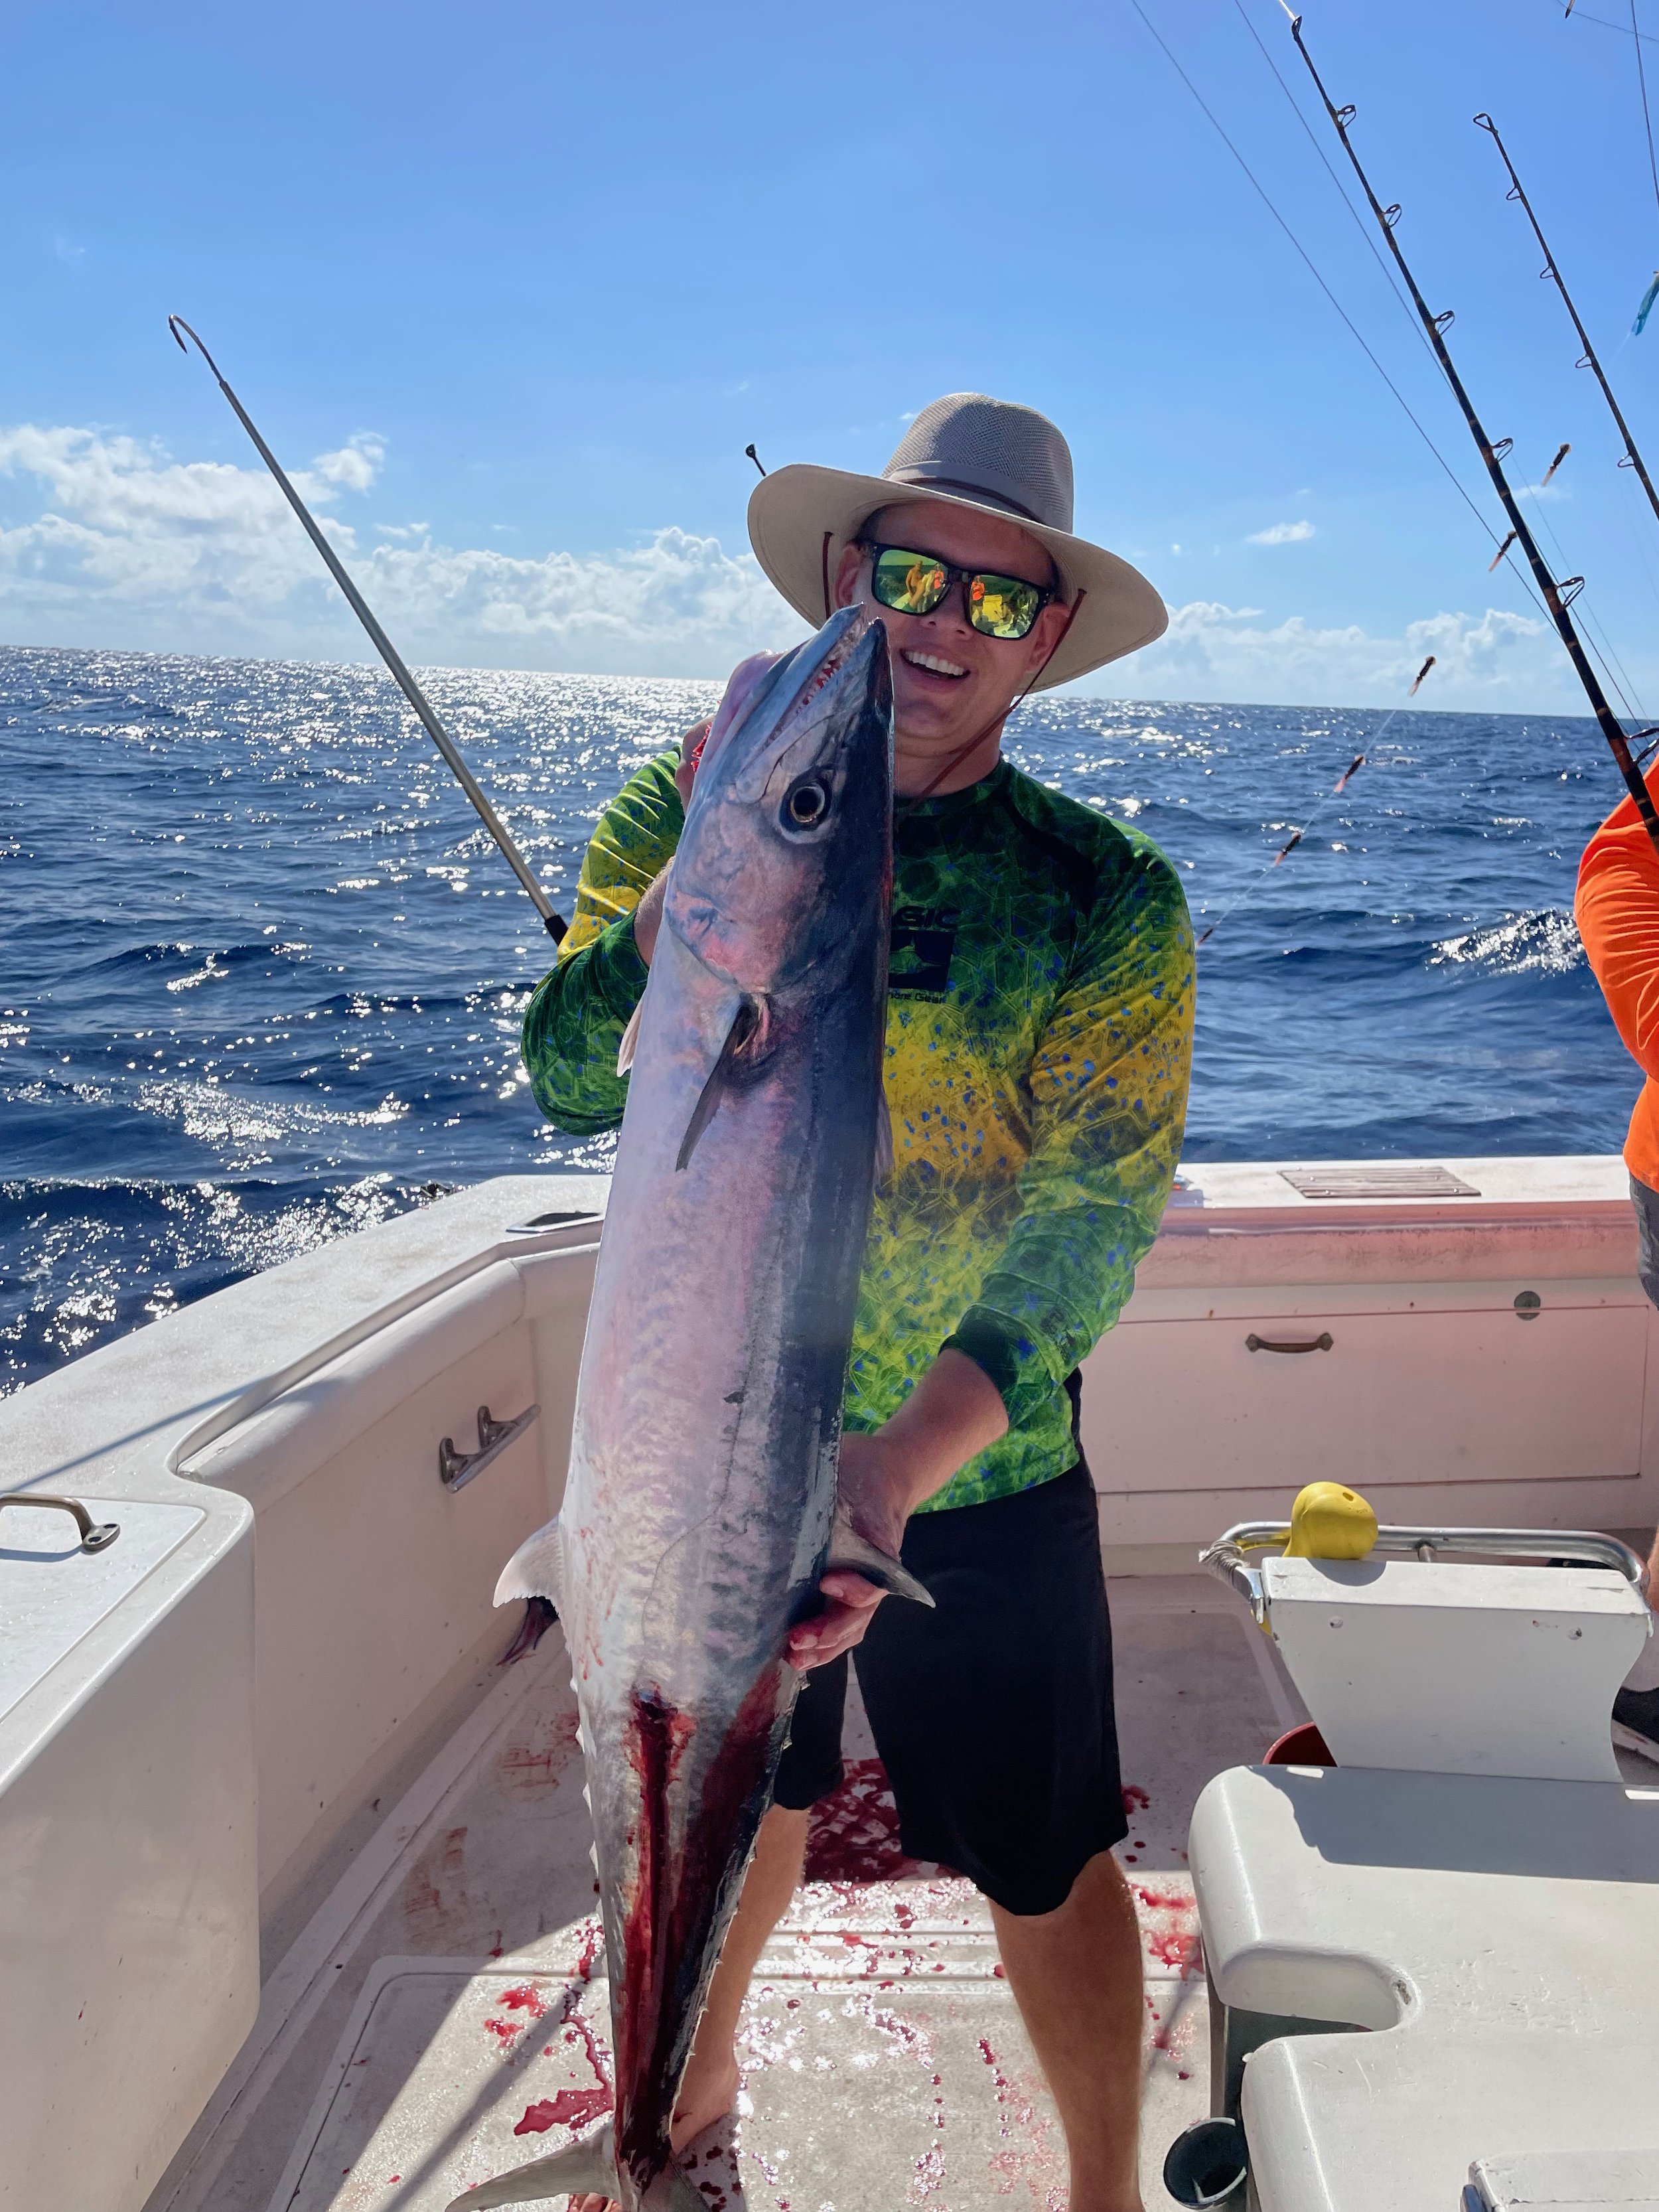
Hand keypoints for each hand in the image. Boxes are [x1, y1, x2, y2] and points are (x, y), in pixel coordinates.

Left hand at [783, 1352, 1009, 1670]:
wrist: (886, 1470)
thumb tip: (787, 1489)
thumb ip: (830, 1484)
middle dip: (828, 1632)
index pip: (872, 1579)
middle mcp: (873, 1574)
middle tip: (798, 1638)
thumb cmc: (866, 1468)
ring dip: (823, 1647)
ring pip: (849, 1628)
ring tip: (794, 1657)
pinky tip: (795, 1654)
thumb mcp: (851, 1467)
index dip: (852, 1587)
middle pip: (857, 1616)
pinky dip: (821, 1644)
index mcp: (878, 1548)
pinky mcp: (841, 1588)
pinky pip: (838, 1623)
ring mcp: (860, 1585)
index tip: (827, 1581)